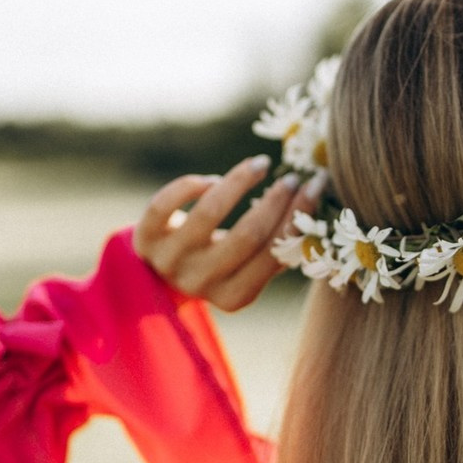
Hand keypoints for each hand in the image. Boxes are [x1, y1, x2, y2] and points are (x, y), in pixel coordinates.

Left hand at [134, 154, 325, 311]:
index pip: (274, 253)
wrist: (158, 276)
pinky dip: (192, 185)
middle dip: (276, 200)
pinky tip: (212, 181)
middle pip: (247, 235)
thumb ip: (279, 249)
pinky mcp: (144, 239)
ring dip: (239, 181)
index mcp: (234, 298)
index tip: (316, 185)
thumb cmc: (220, 265)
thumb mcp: (248, 268)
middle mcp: (200, 284)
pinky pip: (166, 204)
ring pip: (209, 212)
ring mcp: (169, 261)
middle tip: (293, 177)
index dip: (299, 216)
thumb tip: (318, 205)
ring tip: (260, 165)